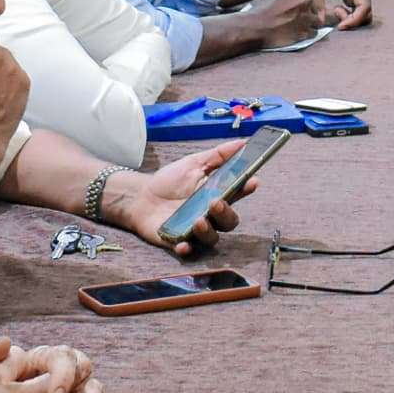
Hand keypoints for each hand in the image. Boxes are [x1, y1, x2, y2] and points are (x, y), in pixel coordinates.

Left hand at [119, 140, 253, 255]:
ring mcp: (195, 230)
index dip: (246, 188)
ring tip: (199, 220)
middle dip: (226, 214)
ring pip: (212, 238)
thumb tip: (242, 142)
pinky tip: (184, 244)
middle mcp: (210, 215)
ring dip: (208, 231)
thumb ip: (218, 155)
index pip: (237, 194)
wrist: (141, 196)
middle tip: (216, 202)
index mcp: (216, 195)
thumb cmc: (170, 181)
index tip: (252, 181)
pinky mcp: (179, 241)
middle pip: (228, 221)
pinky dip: (187, 248)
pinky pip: (187, 250)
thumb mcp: (193, 163)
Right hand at [243, 0, 324, 47]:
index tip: (305, 5)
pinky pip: (315, 32)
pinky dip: (309, 33)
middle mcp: (305, 1)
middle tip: (311, 16)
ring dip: (315, 23)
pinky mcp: (306, 32)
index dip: (309, 0)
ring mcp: (307, 17)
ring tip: (308, 25)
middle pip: (319, 5)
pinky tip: (300, 33)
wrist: (255, 28)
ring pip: (322, 20)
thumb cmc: (263, 12)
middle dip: (315, 11)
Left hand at [293, 0, 373, 27]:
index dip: (355, 20)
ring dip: (351, 18)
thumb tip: (321, 23)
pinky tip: (336, 10)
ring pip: (363, 11)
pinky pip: (357, 8)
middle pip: (367, 11)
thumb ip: (318, 4)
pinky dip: (349, 14)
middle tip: (336, 21)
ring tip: (334, 12)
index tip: (340, 27)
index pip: (365, 7)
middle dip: (354, 21)